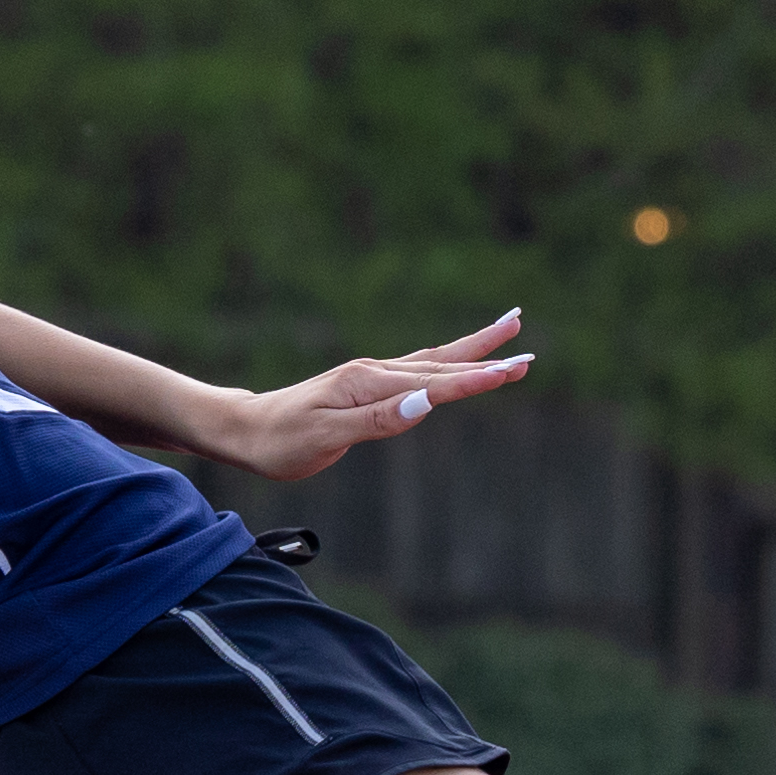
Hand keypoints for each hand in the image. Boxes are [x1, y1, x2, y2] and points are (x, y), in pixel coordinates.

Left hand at [228, 311, 532, 483]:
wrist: (247, 429)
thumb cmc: (282, 441)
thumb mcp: (326, 437)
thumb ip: (377, 421)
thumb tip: (425, 403)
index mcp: (370, 383)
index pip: (434, 384)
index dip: (476, 381)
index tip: (513, 371)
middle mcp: (376, 372)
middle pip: (443, 365)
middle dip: (487, 359)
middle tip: (529, 352)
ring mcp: (373, 376)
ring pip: (435, 361)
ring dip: (474, 351)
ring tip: (510, 333)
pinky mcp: (369, 386)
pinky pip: (419, 369)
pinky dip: (448, 362)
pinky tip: (460, 360)